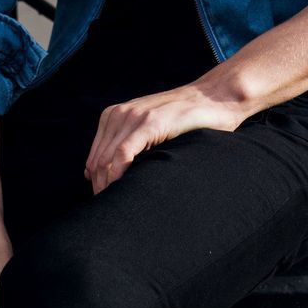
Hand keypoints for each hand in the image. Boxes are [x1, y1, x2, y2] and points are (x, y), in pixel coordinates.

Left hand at [84, 81, 248, 194]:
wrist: (213, 98)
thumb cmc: (184, 120)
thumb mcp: (149, 127)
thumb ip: (128, 143)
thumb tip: (102, 177)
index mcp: (115, 114)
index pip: (94, 157)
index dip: (97, 183)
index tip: (107, 203)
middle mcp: (121, 113)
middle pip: (98, 161)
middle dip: (102, 188)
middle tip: (114, 210)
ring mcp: (135, 116)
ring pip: (107, 159)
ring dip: (109, 185)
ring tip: (121, 206)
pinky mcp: (151, 122)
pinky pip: (123, 153)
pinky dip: (119, 173)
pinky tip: (126, 188)